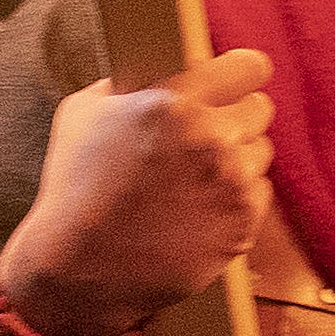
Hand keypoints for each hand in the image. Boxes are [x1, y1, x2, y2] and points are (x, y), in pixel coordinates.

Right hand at [0, 48, 278, 335]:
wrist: (77, 270)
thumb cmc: (74, 189)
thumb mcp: (84, 114)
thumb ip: (129, 81)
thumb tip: (161, 64)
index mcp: (172, 102)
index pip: (249, 66)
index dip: (241, 74)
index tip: (237, 80)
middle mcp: (209, 138)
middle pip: (260, 108)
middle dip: (234, 118)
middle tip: (205, 137)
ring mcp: (230, 183)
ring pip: (260, 152)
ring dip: (235, 160)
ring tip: (190, 180)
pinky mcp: (242, 223)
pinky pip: (258, 194)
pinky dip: (234, 200)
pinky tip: (196, 209)